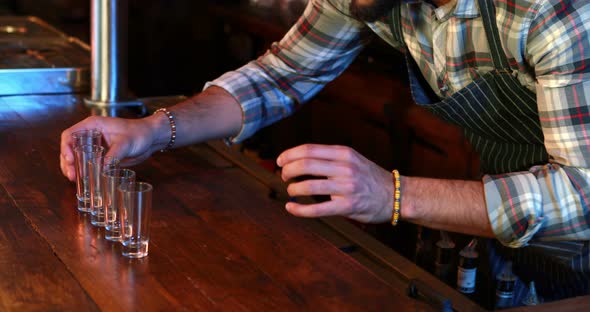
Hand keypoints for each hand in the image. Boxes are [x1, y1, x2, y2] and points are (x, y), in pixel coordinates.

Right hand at [60, 116, 160, 180]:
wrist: (151, 138)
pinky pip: (87, 163)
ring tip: (74, 179)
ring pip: (76, 156)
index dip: (65, 148)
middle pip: (69, 148)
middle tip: (71, 175)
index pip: (70, 135)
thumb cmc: (139, 133)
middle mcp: (90, 135)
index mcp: (92, 126)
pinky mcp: (100, 155)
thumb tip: (101, 169)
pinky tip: (82, 179)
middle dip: (67, 162)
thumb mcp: (126, 144)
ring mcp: (94, 145)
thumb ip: (113, 155)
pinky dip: (83, 170)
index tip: (70, 160)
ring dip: (73, 168)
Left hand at [276, 144, 392, 222]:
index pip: (309, 149)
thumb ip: (329, 158)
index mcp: (344, 153)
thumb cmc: (369, 177)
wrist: (396, 195)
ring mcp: (346, 188)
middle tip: (283, 176)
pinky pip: (317, 209)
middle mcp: (345, 168)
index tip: (280, 161)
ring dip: (293, 189)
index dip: (289, 154)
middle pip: (305, 165)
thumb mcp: (352, 159)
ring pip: (309, 186)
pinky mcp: (347, 207)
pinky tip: (291, 208)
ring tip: (291, 191)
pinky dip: (299, 209)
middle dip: (288, 171)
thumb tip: (299, 160)